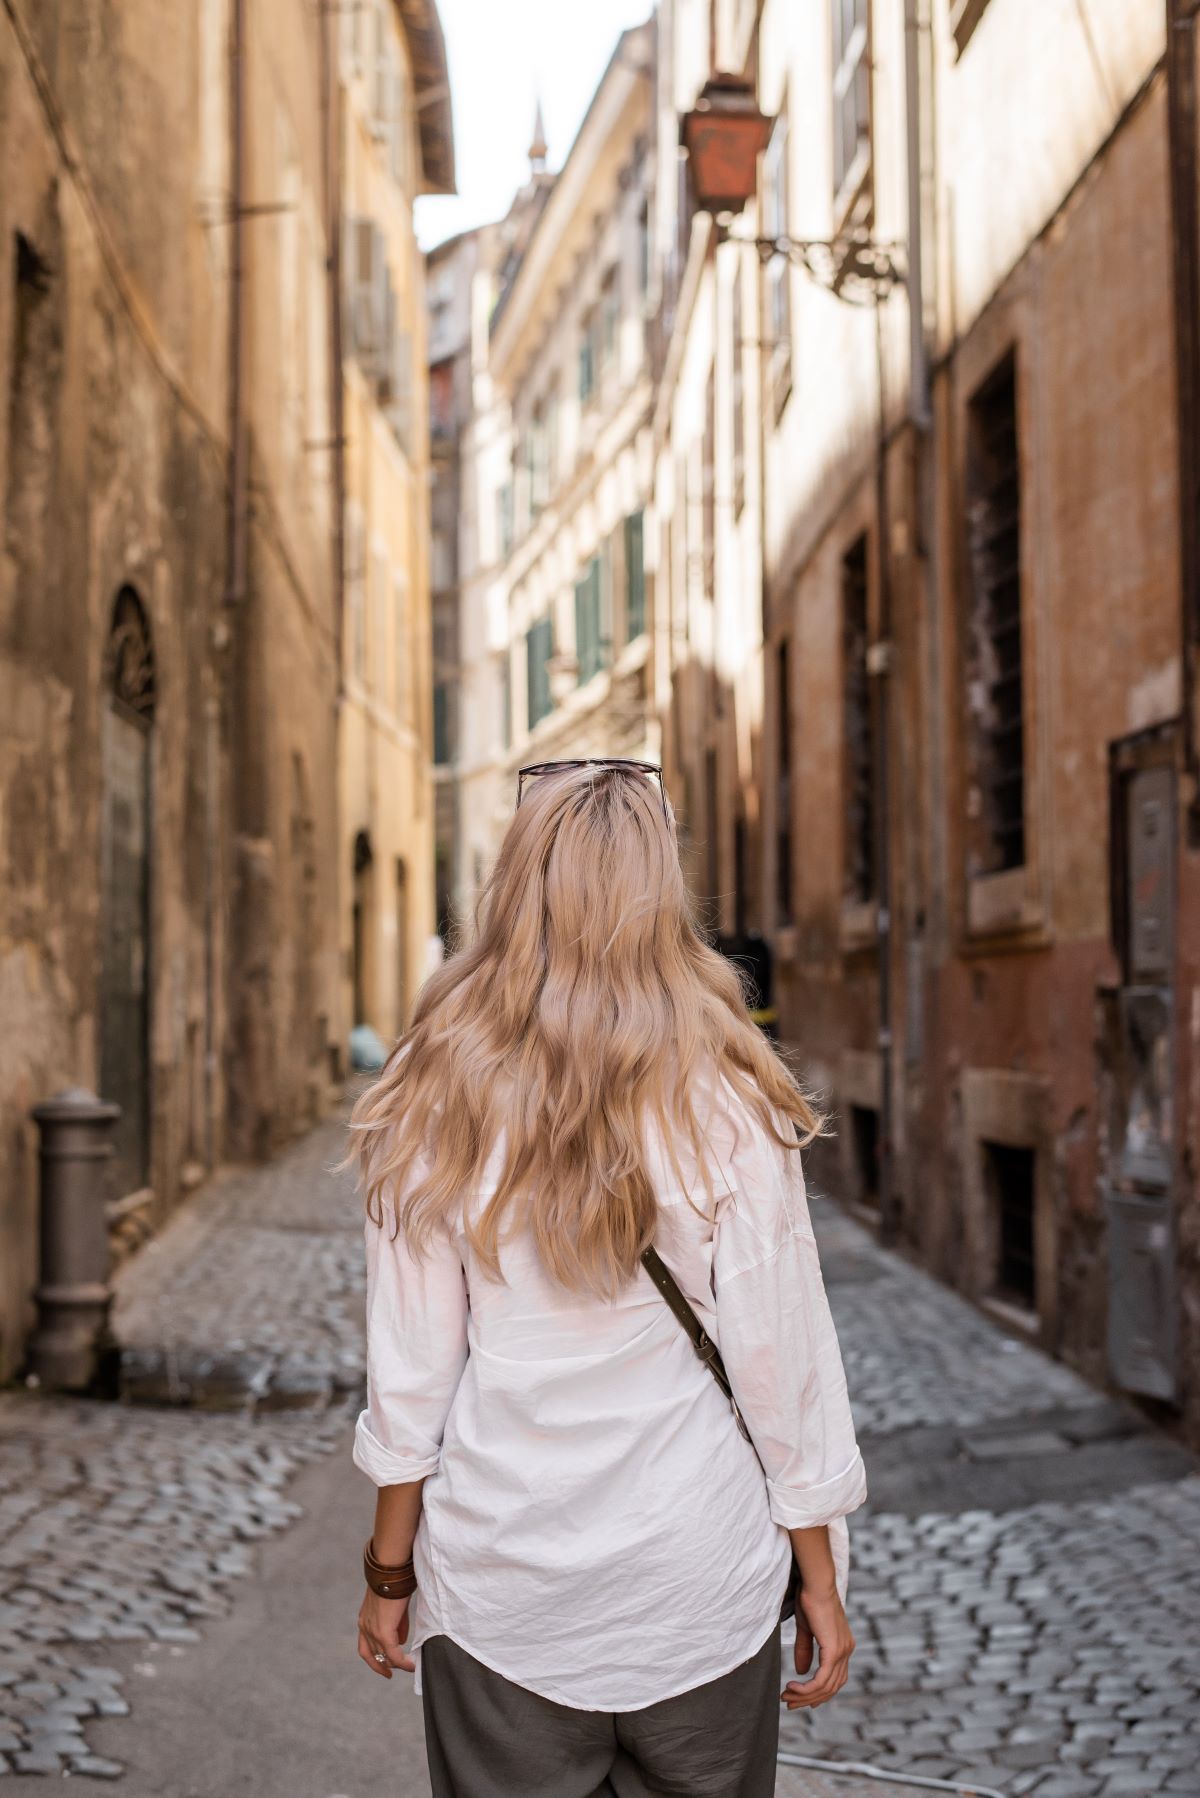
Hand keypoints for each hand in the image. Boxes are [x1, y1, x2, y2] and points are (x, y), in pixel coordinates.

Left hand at [357, 1587, 413, 1679]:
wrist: (390, 1570)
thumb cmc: (395, 1582)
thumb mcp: (393, 1606)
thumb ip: (396, 1624)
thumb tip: (401, 1640)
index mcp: (365, 1620)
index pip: (366, 1647)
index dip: (375, 1659)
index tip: (385, 1668)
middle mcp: (365, 1627)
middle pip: (374, 1655)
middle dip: (387, 1663)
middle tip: (400, 1668)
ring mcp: (372, 1631)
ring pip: (384, 1656)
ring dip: (397, 1663)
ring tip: (410, 1666)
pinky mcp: (383, 1632)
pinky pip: (394, 1654)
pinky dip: (403, 1662)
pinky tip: (412, 1665)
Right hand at [781, 1584, 854, 1709]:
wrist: (816, 1583)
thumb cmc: (810, 1598)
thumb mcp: (806, 1628)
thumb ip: (806, 1649)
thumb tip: (802, 1671)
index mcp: (843, 1645)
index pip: (834, 1679)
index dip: (818, 1693)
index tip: (799, 1698)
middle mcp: (847, 1650)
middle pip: (831, 1688)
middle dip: (808, 1698)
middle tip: (789, 1702)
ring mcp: (843, 1652)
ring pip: (826, 1687)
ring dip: (805, 1695)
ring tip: (786, 1696)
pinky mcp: (834, 1651)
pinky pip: (822, 1679)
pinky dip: (807, 1688)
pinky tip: (793, 1687)